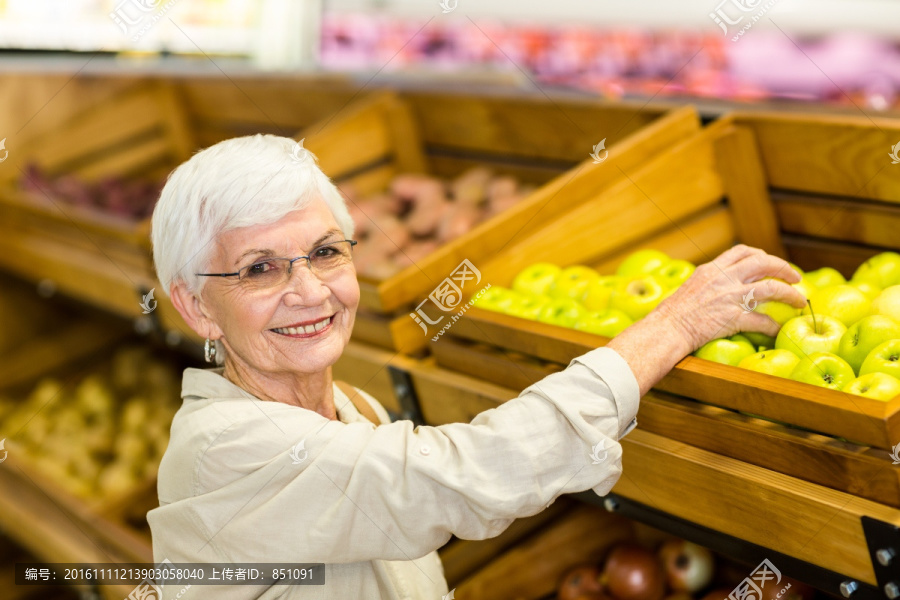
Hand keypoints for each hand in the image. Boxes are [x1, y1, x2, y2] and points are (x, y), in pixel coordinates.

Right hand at [654, 244, 806, 353]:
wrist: (667, 329)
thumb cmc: (672, 313)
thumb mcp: (691, 287)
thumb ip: (708, 282)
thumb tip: (719, 287)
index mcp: (712, 269)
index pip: (742, 251)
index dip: (761, 255)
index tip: (770, 262)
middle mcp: (724, 279)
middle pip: (763, 263)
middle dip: (784, 268)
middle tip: (795, 277)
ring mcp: (730, 297)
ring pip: (771, 288)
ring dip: (790, 294)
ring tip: (799, 301)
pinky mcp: (734, 318)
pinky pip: (763, 321)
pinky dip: (774, 326)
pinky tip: (778, 331)